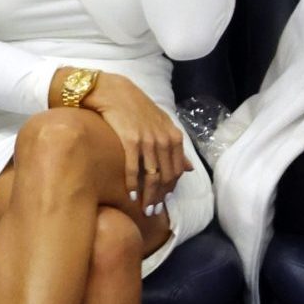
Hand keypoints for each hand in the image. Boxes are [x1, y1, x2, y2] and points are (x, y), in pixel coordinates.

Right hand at [84, 72, 188, 212]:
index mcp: (173, 136)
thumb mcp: (161, 125)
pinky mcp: (130, 141)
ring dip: (149, 196)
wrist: (113, 91)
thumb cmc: (135, 108)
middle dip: (160, 197)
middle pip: (166, 176)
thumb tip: (190, 169)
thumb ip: (175, 148)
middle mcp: (163, 139)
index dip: (171, 189)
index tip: (163, 201)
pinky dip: (133, 184)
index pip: (177, 170)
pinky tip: (130, 195)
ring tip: (144, 209)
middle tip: (152, 212)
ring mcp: (147, 141)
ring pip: (152, 176)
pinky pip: (134, 168)